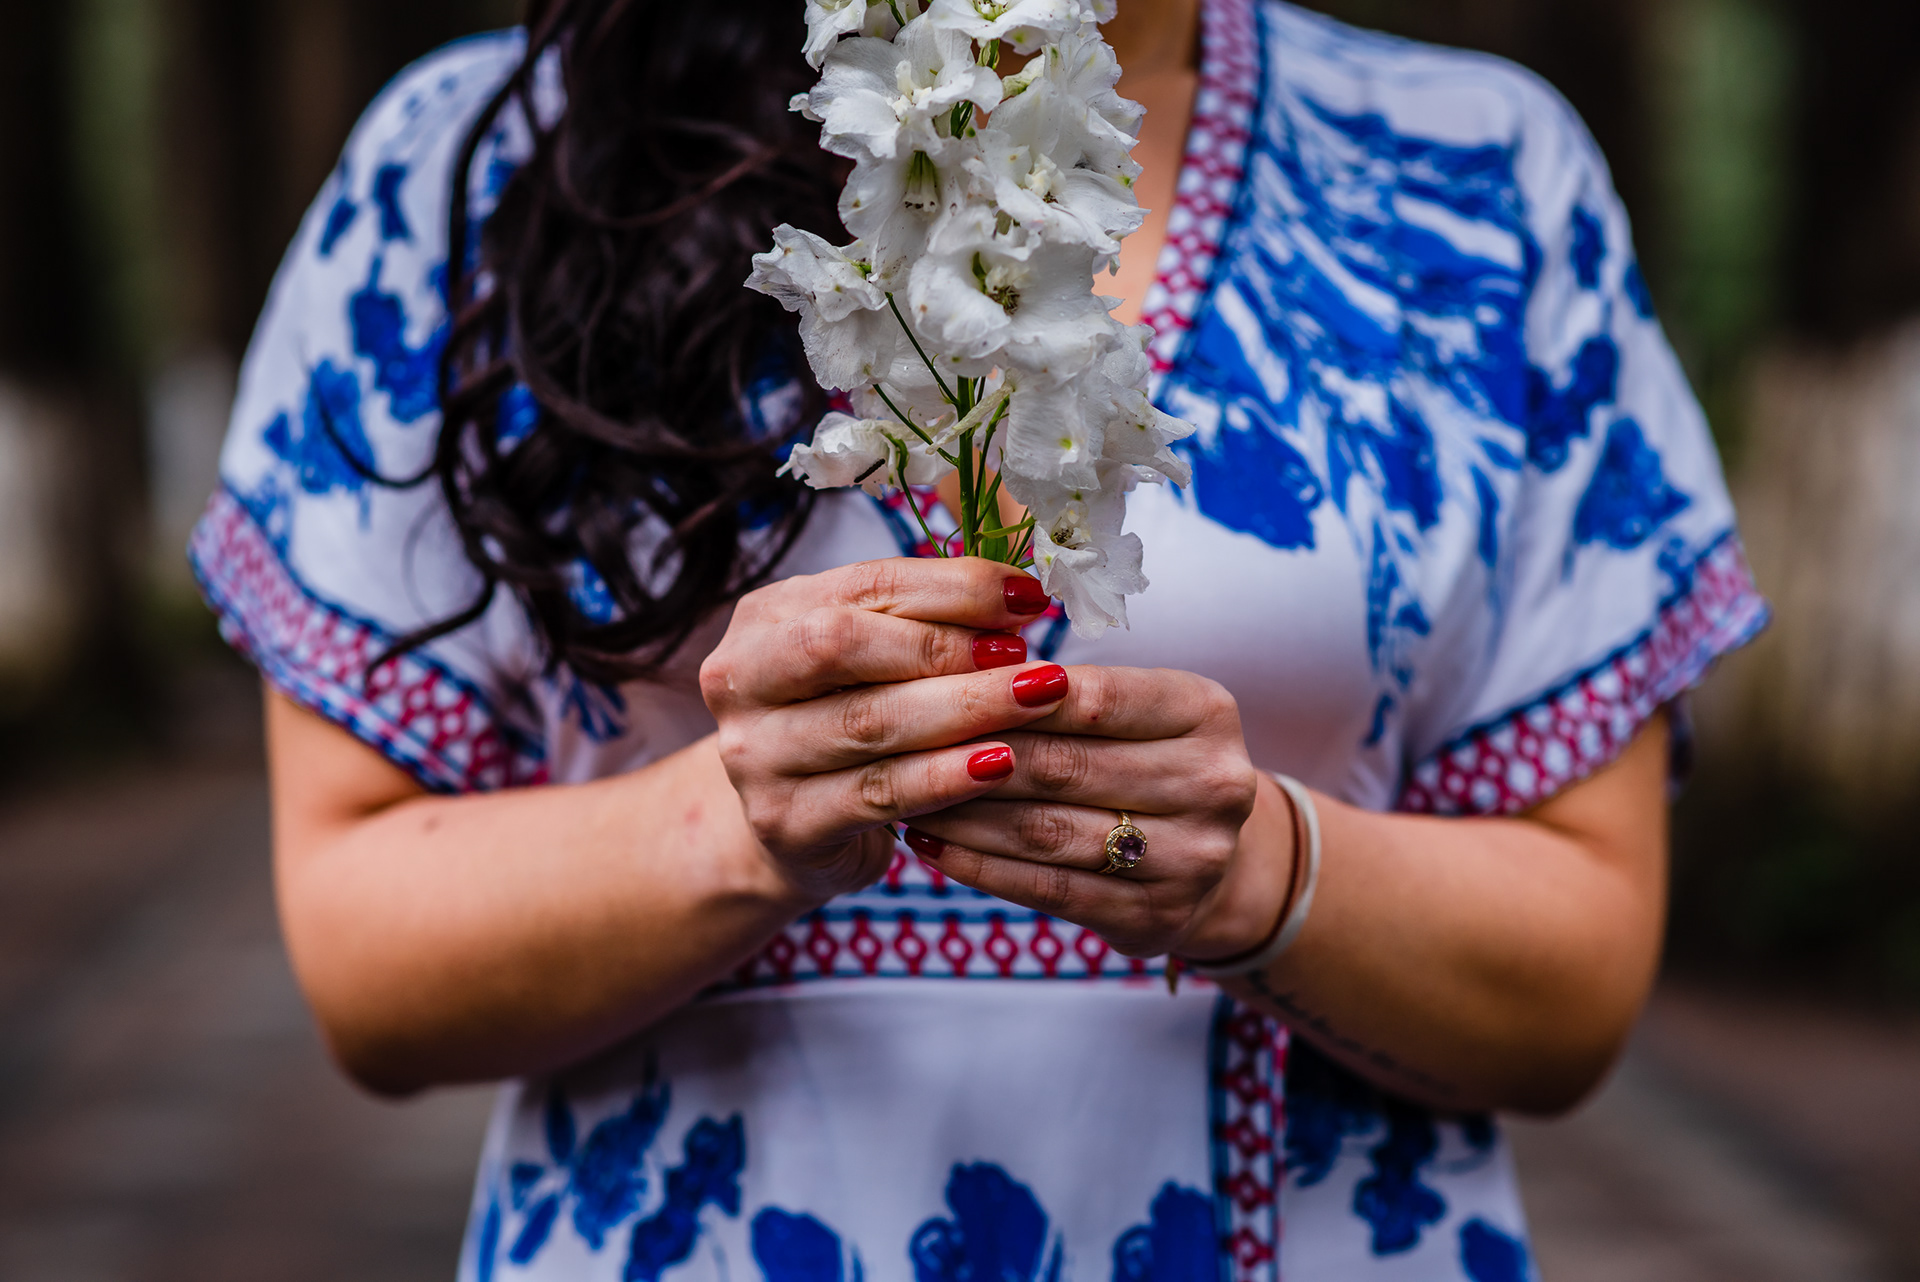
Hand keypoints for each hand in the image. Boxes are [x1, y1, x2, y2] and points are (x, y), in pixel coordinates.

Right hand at [700, 557, 1071, 901]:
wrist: (797, 828)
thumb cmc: (848, 723)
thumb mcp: (871, 661)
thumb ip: (924, 623)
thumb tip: (1020, 597)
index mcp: (765, 618)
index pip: (864, 585)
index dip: (952, 587)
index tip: (1027, 597)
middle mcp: (740, 679)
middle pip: (843, 645)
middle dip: (947, 647)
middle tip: (1028, 658)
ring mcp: (753, 756)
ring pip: (868, 722)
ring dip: (965, 708)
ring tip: (1036, 700)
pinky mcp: (785, 823)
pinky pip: (878, 793)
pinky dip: (946, 777)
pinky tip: (999, 764)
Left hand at [900, 666, 1293, 959]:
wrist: (1211, 859)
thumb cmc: (1146, 761)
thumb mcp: (1133, 708)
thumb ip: (1064, 691)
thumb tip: (954, 670)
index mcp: (1207, 713)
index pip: (1095, 697)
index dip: (1010, 693)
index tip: (936, 685)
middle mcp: (1214, 785)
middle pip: (1065, 766)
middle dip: (972, 754)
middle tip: (900, 743)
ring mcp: (1192, 859)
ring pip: (1048, 831)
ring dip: (962, 814)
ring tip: (902, 794)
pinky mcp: (1155, 918)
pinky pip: (1047, 889)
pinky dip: (979, 866)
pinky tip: (932, 846)